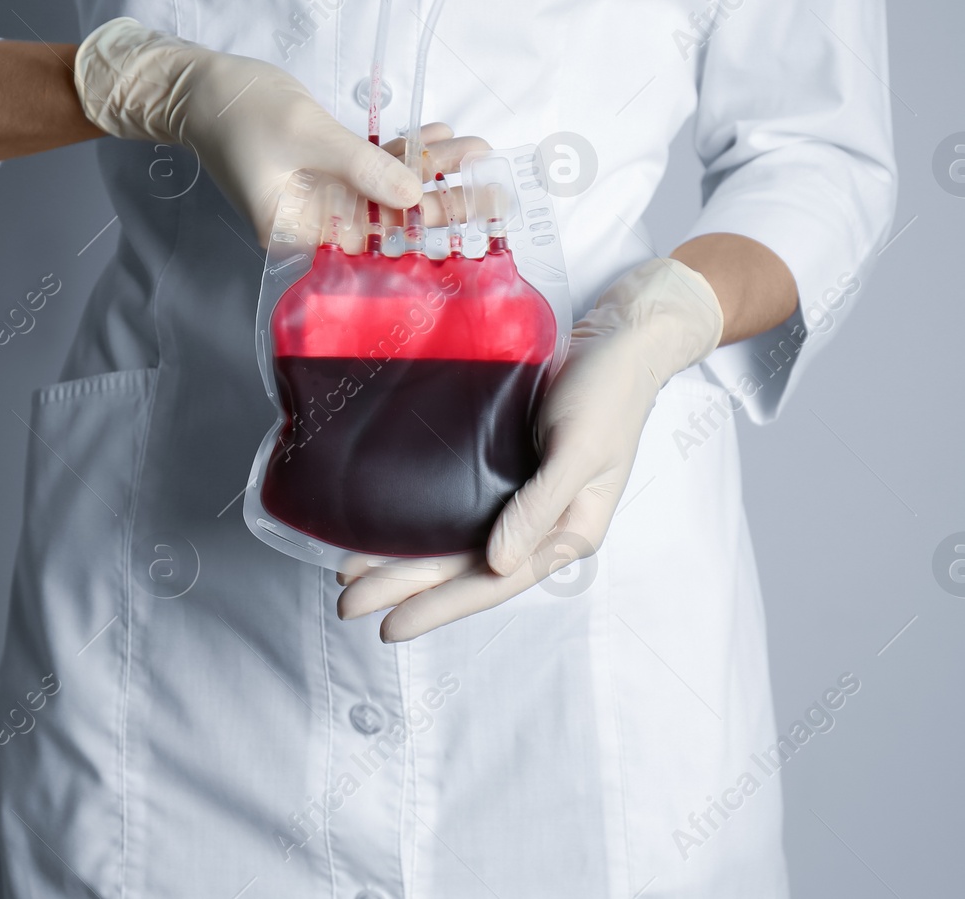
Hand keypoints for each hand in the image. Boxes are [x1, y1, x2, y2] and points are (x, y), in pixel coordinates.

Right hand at [74, 19, 479, 241]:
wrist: (200, 86)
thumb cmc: (242, 113)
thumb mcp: (310, 138)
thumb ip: (364, 170)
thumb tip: (415, 197)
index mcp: (301, 232)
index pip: (374, 245)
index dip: (426, 235)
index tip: (473, 225)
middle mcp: (315, 222)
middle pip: (390, 219)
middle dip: (443, 201)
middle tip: (495, 192)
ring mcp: (322, 194)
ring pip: (388, 189)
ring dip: (432, 169)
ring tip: (478, 151)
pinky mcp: (326, 167)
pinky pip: (374, 165)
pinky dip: (404, 151)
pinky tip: (441, 136)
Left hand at [336, 257, 725, 641]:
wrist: (618, 337)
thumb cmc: (609, 394)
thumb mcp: (580, 451)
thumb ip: (540, 507)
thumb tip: (498, 564)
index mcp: (566, 532)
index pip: (494, 583)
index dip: (440, 607)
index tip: (390, 626)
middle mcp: (537, 523)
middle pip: (462, 567)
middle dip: (404, 588)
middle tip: (346, 604)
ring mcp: (518, 495)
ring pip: (451, 540)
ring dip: (402, 559)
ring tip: (349, 574)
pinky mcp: (500, 464)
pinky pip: (452, 503)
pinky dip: (416, 519)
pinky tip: (382, 524)